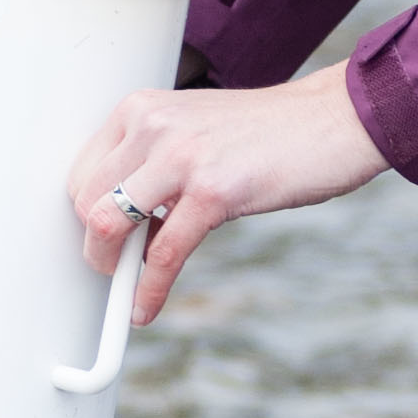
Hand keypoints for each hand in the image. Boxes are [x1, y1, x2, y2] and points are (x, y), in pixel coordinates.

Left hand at [68, 63, 387, 323]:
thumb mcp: (198, 132)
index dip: (86, 213)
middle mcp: (154, 125)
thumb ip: (157, 166)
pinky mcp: (214, 191)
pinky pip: (163, 254)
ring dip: (110, 267)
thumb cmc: (271, 132)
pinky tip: (146, 308)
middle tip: (113, 267)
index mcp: (143, 109)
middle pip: (86, 199)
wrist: (335, 120)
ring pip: (107, 223)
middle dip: (95, 244)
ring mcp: (182, 156)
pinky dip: (149, 290)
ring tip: (125, 289)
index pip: (82, 171)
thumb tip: (125, 228)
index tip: (101, 238)